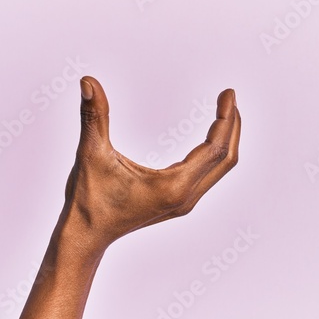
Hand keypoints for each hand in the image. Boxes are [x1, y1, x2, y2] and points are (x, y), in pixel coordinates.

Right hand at [59, 76, 240, 254]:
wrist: (87, 236)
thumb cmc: (89, 201)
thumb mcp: (91, 154)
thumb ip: (93, 116)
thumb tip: (88, 82)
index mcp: (172, 186)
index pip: (214, 149)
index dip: (225, 119)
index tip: (228, 94)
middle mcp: (184, 197)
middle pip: (225, 160)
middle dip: (231, 126)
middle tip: (230, 98)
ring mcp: (183, 202)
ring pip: (218, 169)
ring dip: (225, 140)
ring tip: (225, 113)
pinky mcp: (178, 201)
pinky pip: (207, 175)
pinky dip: (214, 153)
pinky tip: (209, 138)